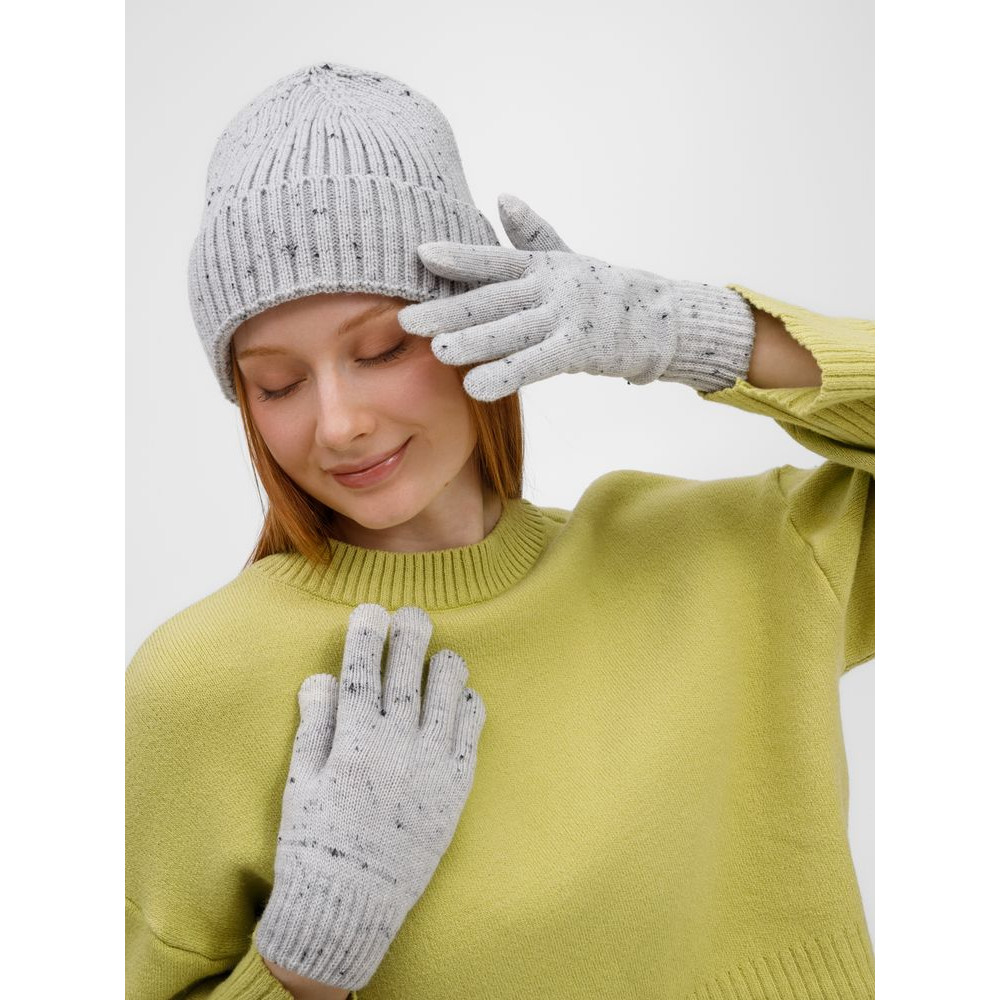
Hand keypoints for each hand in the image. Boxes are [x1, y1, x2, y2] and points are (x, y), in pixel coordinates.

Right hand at [256, 603, 486, 990]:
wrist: (352, 904)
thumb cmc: (317, 844)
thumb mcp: (303, 784)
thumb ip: (315, 726)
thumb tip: (320, 678)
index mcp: (353, 742)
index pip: (360, 673)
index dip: (365, 637)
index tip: (371, 612)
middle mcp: (396, 746)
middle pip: (407, 675)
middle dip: (410, 637)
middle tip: (413, 614)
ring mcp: (430, 765)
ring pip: (446, 695)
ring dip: (445, 667)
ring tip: (441, 656)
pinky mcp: (455, 787)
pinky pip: (470, 733)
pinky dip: (469, 707)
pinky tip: (464, 697)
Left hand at [397, 193, 756, 401]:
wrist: (659, 318)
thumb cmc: (603, 291)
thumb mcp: (568, 258)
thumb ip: (533, 234)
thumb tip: (503, 198)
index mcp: (541, 267)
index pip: (494, 261)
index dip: (460, 257)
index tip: (422, 254)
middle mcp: (548, 289)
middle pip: (492, 300)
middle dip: (448, 310)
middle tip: (408, 320)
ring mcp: (563, 319)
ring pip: (510, 331)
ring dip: (473, 341)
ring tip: (438, 350)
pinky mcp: (578, 350)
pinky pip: (535, 364)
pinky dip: (506, 375)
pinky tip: (476, 387)